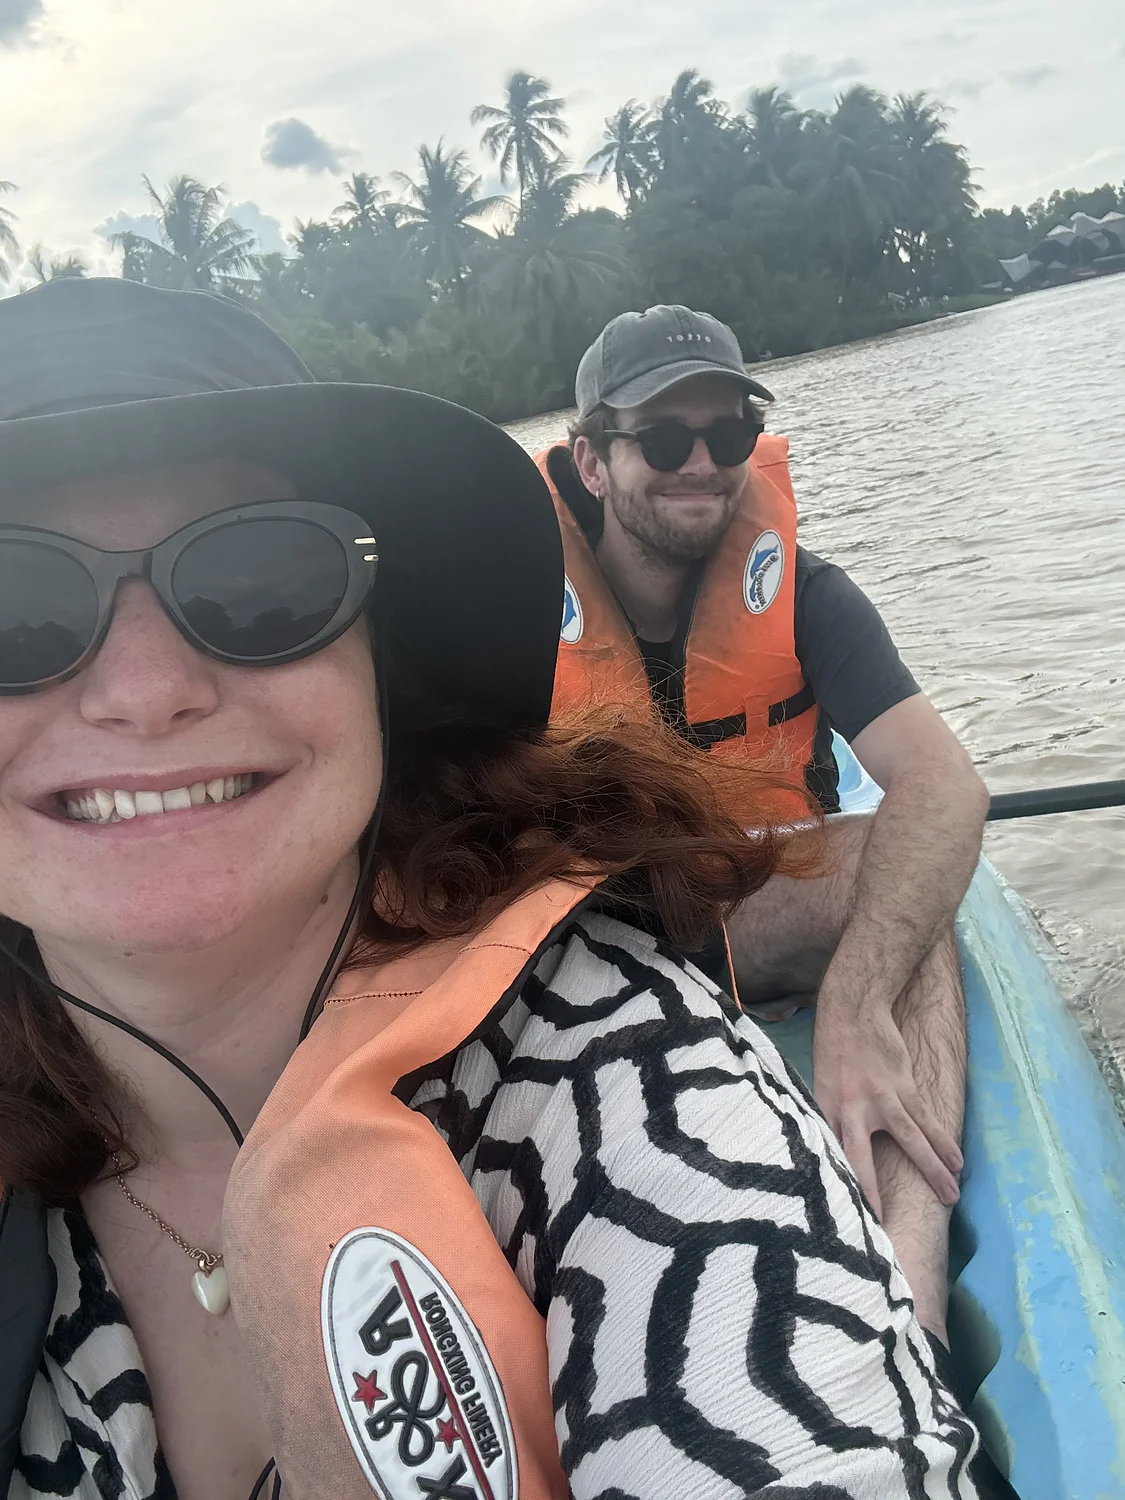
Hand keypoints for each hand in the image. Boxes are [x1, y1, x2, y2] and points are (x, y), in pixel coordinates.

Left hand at [812, 998, 962, 1219]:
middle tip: (882, 1224)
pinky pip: (927, 1120)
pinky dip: (943, 1141)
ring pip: (910, 1140)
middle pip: (861, 1157)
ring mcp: (880, 1097)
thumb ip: (829, 1118)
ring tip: (950, 1196)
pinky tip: (957, 1161)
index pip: (829, 1154)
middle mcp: (851, 1108)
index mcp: (826, 1110)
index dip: (836, 1185)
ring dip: (932, 1170)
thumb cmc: (833, 1049)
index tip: (842, 1215)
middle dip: (872, 1192)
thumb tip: (834, 1152)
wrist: (853, 1010)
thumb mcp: (819, 1084)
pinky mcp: (904, 1086)